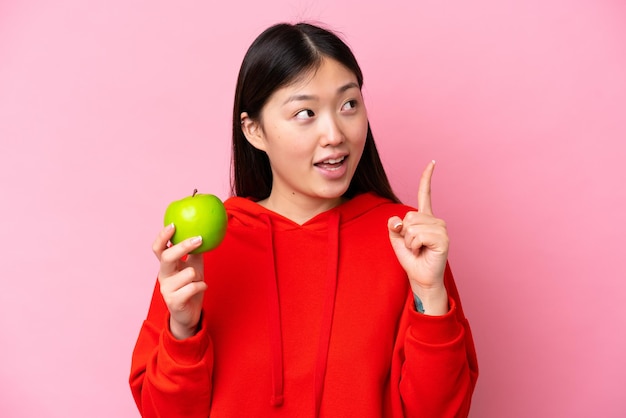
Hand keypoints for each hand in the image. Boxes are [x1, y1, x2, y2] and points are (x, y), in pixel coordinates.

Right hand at [152, 224, 206, 338]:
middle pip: (167, 257)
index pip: (158, 248)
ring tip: (198, 281)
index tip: (174, 224)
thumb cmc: (191, 287)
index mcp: (166, 266)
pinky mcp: (174, 301)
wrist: (189, 314)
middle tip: (198, 238)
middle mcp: (163, 276)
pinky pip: (194, 287)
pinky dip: (202, 286)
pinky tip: (202, 288)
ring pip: (188, 273)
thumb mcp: (194, 266)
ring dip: (199, 276)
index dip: (163, 236)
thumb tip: (204, 232)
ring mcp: (166, 289)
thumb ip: (195, 252)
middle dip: (182, 247)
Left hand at [388, 161, 448, 314]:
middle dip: (404, 233)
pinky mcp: (443, 239)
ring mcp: (441, 229)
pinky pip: (418, 235)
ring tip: (418, 250)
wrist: (421, 278)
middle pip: (409, 216)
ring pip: (412, 226)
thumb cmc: (411, 259)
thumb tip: (396, 220)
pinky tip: (422, 252)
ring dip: (409, 242)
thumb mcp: (397, 240)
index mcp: (425, 218)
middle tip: (414, 246)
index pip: (426, 194)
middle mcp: (435, 221)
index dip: (427, 178)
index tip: (432, 163)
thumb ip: (394, 227)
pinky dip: (414, 245)